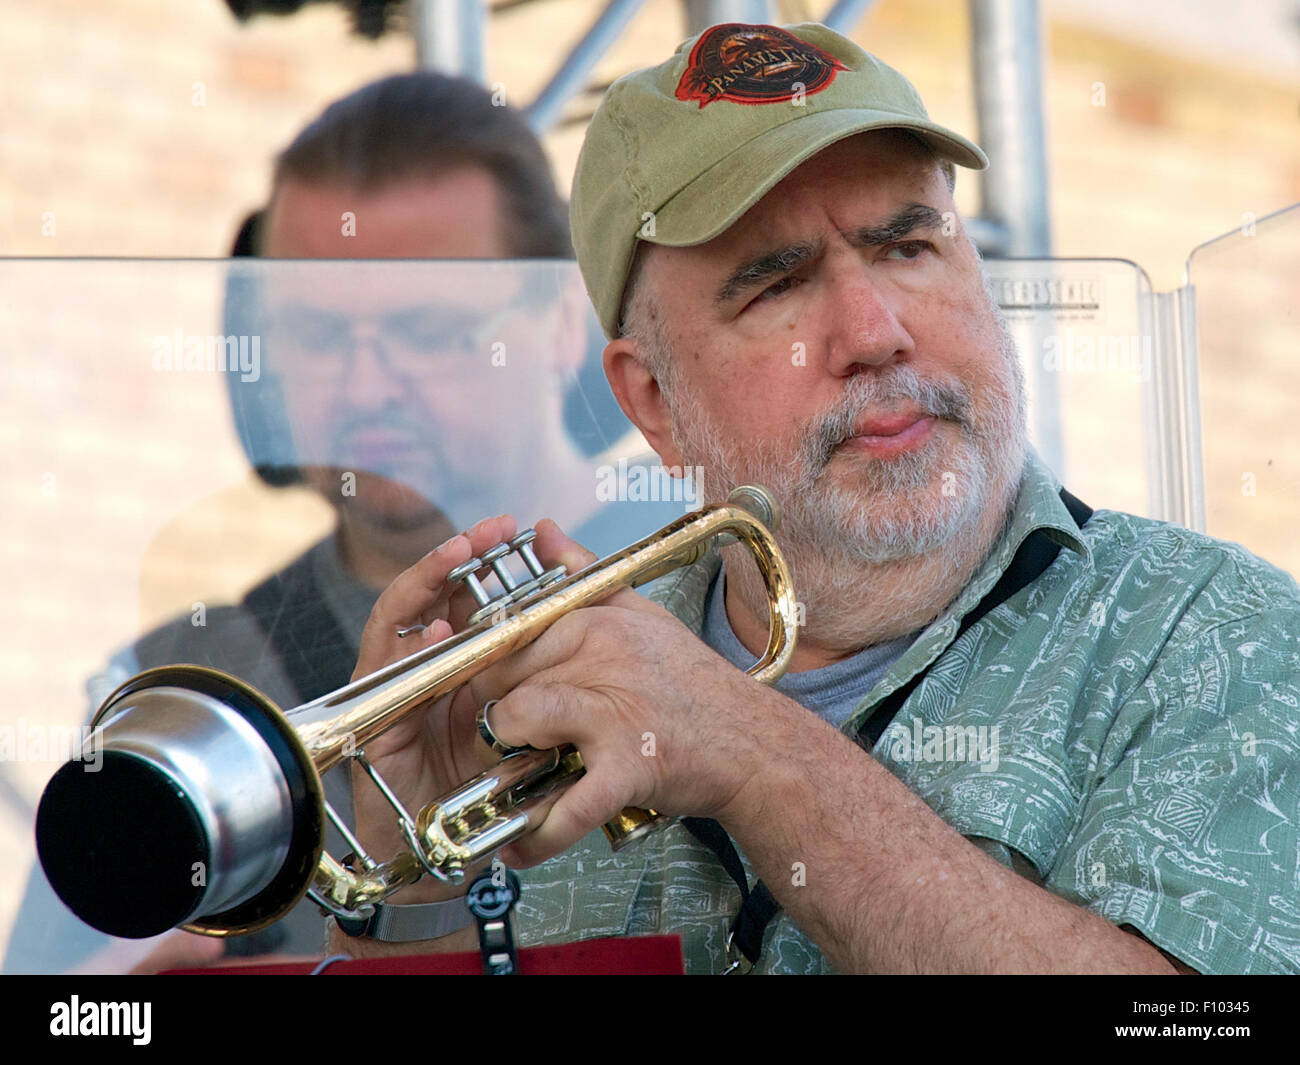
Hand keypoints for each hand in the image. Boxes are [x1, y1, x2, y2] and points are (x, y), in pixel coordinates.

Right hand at [348, 513, 525, 898]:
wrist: (458, 849)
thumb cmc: (494, 785)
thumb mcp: (533, 719)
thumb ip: (547, 670)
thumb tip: (573, 615)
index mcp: (461, 665)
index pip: (464, 599)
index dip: (484, 562)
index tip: (515, 531)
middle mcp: (426, 672)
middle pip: (430, 600)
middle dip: (453, 561)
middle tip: (486, 532)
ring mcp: (398, 693)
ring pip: (400, 626)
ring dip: (425, 588)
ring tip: (456, 558)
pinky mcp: (377, 723)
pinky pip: (384, 677)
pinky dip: (405, 650)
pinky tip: (430, 632)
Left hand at [468, 519, 777, 867]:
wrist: (755, 744)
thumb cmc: (694, 684)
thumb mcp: (641, 614)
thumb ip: (585, 574)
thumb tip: (544, 529)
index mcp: (596, 619)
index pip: (506, 637)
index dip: (485, 674)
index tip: (488, 697)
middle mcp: (601, 653)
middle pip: (502, 681)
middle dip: (491, 718)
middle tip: (503, 746)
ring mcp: (614, 708)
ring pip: (517, 723)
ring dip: (506, 758)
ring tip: (517, 778)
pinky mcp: (630, 764)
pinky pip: (567, 802)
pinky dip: (540, 833)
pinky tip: (522, 845)